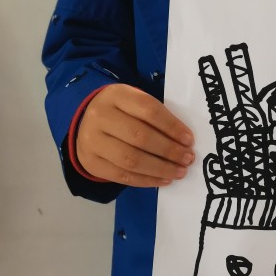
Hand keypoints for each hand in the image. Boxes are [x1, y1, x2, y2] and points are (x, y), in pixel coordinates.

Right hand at [76, 84, 194, 187]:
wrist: (86, 123)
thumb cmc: (121, 111)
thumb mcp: (134, 103)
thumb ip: (155, 116)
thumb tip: (184, 141)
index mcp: (116, 95)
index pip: (149, 110)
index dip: (172, 126)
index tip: (189, 140)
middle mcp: (100, 116)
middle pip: (140, 136)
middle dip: (169, 150)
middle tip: (188, 159)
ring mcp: (92, 141)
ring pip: (131, 159)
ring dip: (160, 168)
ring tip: (179, 172)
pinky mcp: (91, 163)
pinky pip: (122, 176)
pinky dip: (146, 180)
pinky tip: (163, 180)